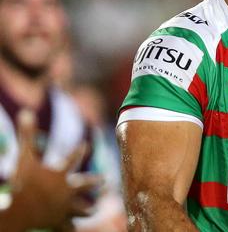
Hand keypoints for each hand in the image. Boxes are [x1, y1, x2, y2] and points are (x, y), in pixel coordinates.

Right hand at [7, 109, 102, 230]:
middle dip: (94, 182)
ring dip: (86, 208)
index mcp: (61, 175)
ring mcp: (65, 208)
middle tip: (104, 180)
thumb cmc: (23, 183)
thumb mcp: (24, 158)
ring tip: (91, 209)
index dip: (78, 152)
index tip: (86, 145)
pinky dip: (70, 230)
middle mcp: (68, 191)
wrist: (20, 211)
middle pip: (85, 185)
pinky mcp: (59, 222)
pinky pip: (68, 228)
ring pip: (80, 209)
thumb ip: (27, 135)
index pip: (72, 160)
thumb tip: (26, 111)